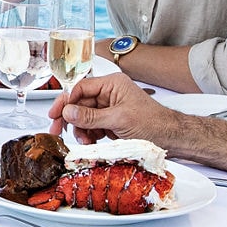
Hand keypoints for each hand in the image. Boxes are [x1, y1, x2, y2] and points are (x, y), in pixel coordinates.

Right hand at [50, 72, 182, 146]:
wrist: (170, 138)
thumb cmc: (153, 123)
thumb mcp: (119, 119)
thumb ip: (91, 116)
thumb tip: (68, 112)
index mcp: (112, 84)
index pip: (82, 87)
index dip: (66, 101)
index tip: (55, 114)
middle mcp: (109, 94)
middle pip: (80, 103)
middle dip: (70, 118)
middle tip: (57, 130)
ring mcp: (110, 108)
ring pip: (84, 117)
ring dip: (80, 130)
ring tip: (84, 140)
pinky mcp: (111, 122)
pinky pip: (92, 127)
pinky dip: (89, 135)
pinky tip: (91, 142)